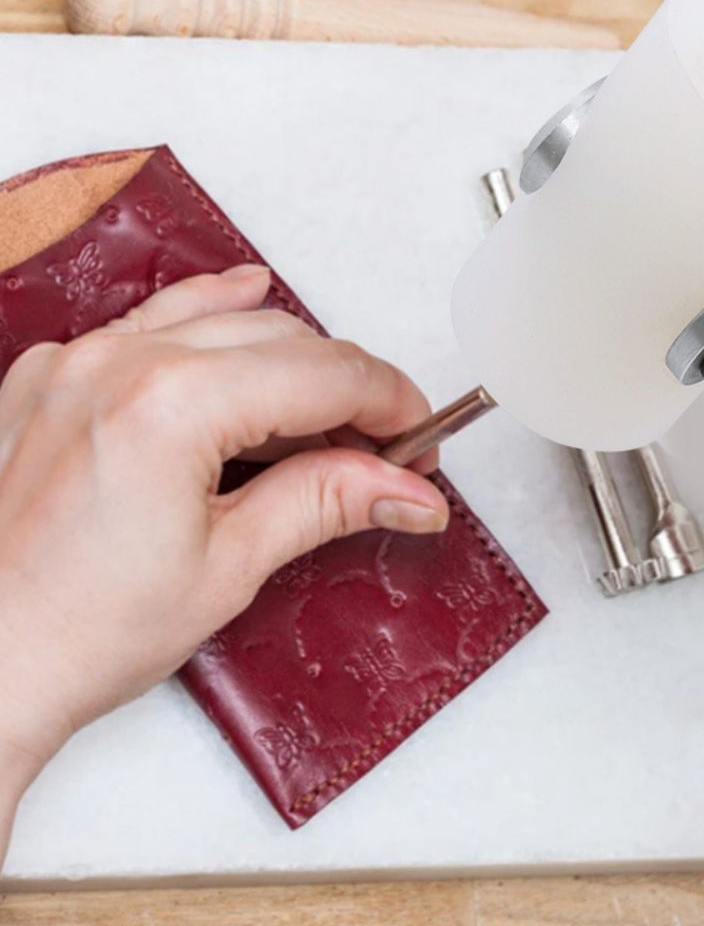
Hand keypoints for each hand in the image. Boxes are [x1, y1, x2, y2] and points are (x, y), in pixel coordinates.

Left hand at [0, 265, 447, 854]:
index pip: (324, 375)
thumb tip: (408, 489)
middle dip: (350, 388)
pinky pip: (154, 319)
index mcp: (171, 404)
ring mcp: (80, 361)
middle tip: (385, 448)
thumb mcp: (230, 566)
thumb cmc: (81, 633)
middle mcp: (120, 362)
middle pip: (284, 341)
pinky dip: (211, 313)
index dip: (390, 403)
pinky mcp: (56, 376)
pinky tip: (246, 296)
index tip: (420, 440)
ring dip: (293, 359)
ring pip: (225, 322)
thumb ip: (327, 501)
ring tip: (330, 413)